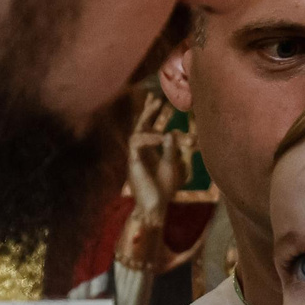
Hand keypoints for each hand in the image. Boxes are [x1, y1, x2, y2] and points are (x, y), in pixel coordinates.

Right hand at [123, 93, 191, 223]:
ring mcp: (135, 157)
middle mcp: (140, 151)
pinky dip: (150, 139)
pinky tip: (162, 138)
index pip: (149, 128)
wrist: (155, 206)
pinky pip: (136, 144)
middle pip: (140, 126)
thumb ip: (171, 149)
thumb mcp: (172, 165)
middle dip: (147, 112)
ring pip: (136, 134)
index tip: (160, 101)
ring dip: (149, 124)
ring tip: (161, 118)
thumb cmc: (163, 189)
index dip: (152, 114)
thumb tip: (170, 133)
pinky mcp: (133, 163)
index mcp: (149, 151)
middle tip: (156, 98)